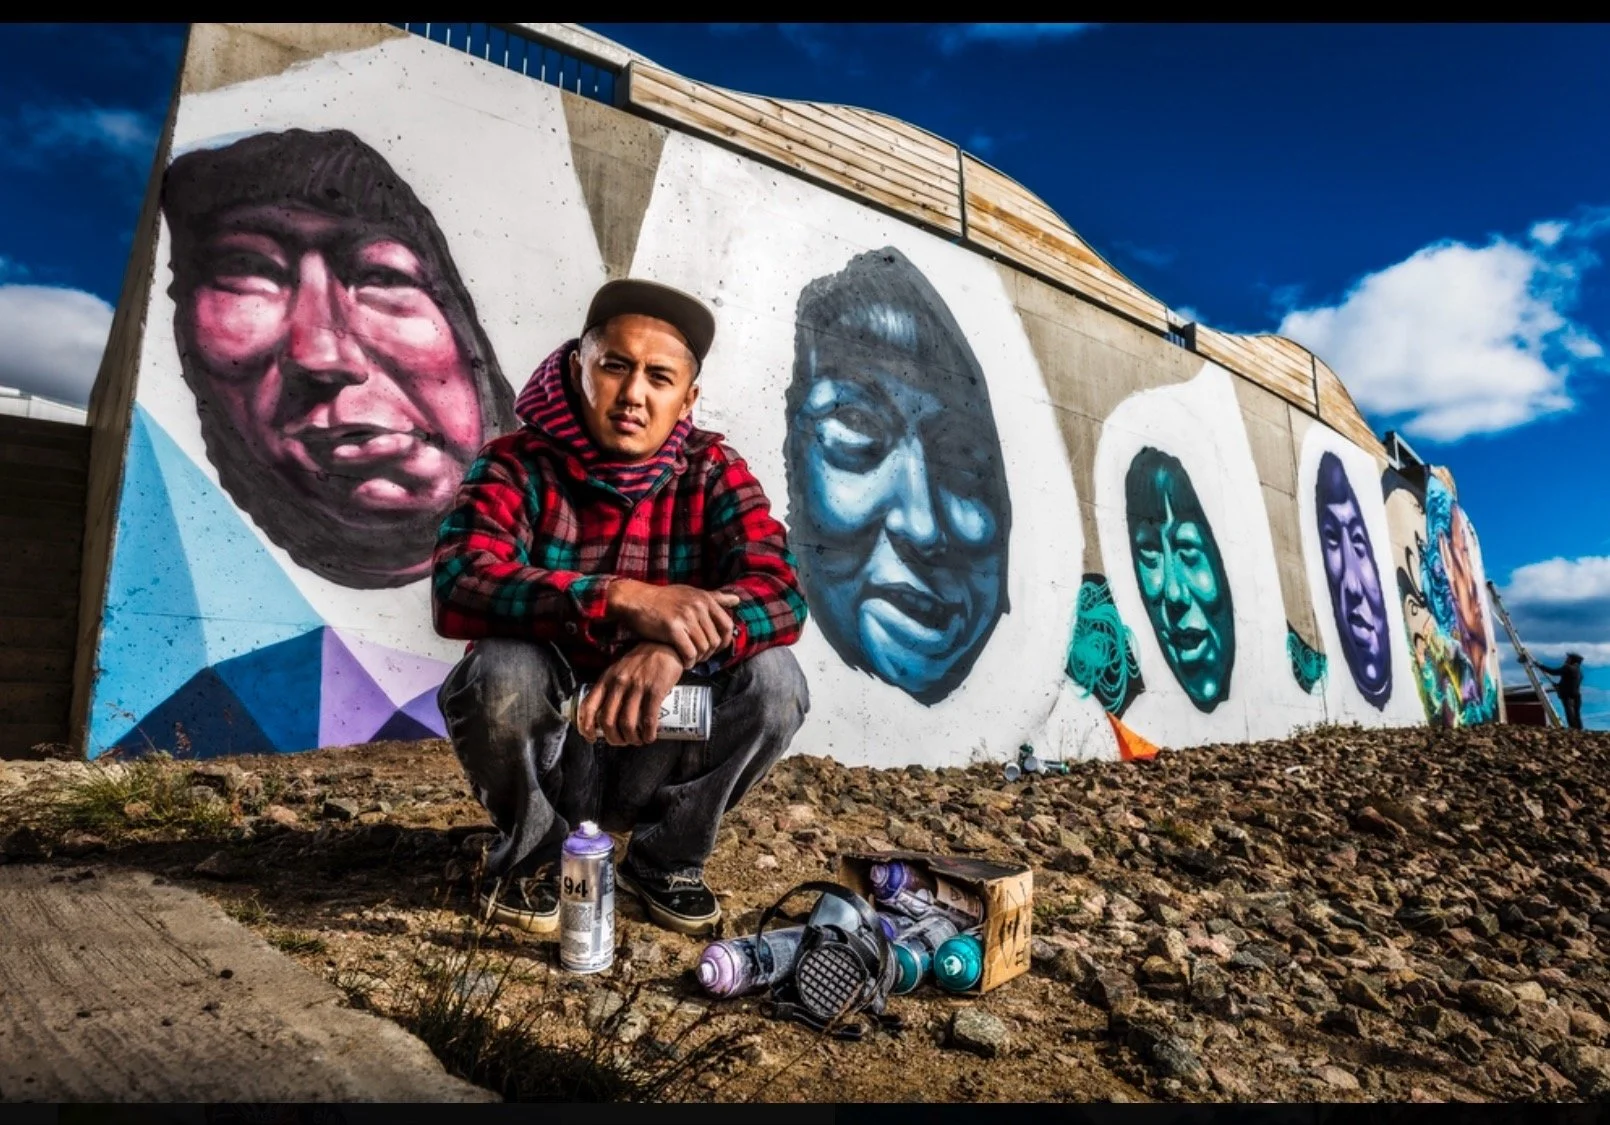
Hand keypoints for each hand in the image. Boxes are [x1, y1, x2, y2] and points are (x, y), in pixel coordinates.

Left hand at [575, 642, 684, 745]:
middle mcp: (618, 683)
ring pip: (627, 723)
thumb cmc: (642, 660)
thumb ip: (611, 687)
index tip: (592, 738)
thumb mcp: (620, 670)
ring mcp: (637, 687)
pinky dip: (648, 734)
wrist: (666, 645)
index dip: (587, 727)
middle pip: (608, 721)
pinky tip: (650, 737)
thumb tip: (607, 714)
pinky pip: (648, 719)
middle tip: (622, 741)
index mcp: (606, 679)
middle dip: (614, 738)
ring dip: (632, 739)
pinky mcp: (655, 690)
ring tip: (638, 740)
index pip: (589, 706)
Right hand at [607, 580, 740, 666]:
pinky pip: (690, 653)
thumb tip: (737, 599)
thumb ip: (715, 597)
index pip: (727, 625)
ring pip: (704, 648)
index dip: (724, 641)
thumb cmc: (664, 598)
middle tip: (700, 656)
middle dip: (709, 653)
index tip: (715, 649)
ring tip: (692, 659)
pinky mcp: (673, 629)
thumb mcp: (691, 592)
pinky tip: (684, 662)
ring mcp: (686, 617)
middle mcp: (698, 607)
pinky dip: (689, 662)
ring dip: (699, 659)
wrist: (636, 599)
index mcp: (705, 599)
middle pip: (715, 640)